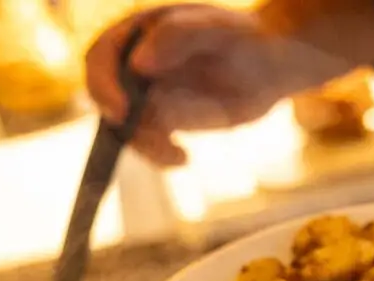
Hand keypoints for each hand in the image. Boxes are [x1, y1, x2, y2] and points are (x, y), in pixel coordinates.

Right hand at [85, 4, 352, 164]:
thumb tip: (138, 64)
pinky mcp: (167, 119)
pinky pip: (151, 142)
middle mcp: (137, 64)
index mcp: (139, 33)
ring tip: (178, 154)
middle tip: (155, 139)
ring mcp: (150, 94)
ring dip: (146, 145)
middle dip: (123, 124)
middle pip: (106, 97)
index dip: (103, 84)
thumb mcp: (215, 29)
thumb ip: (177, 36)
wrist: (271, 65)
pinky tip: (183, 158)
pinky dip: (161, 155)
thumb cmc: (245, 37)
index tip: (122, 110)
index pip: (101, 57)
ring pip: (127, 126)